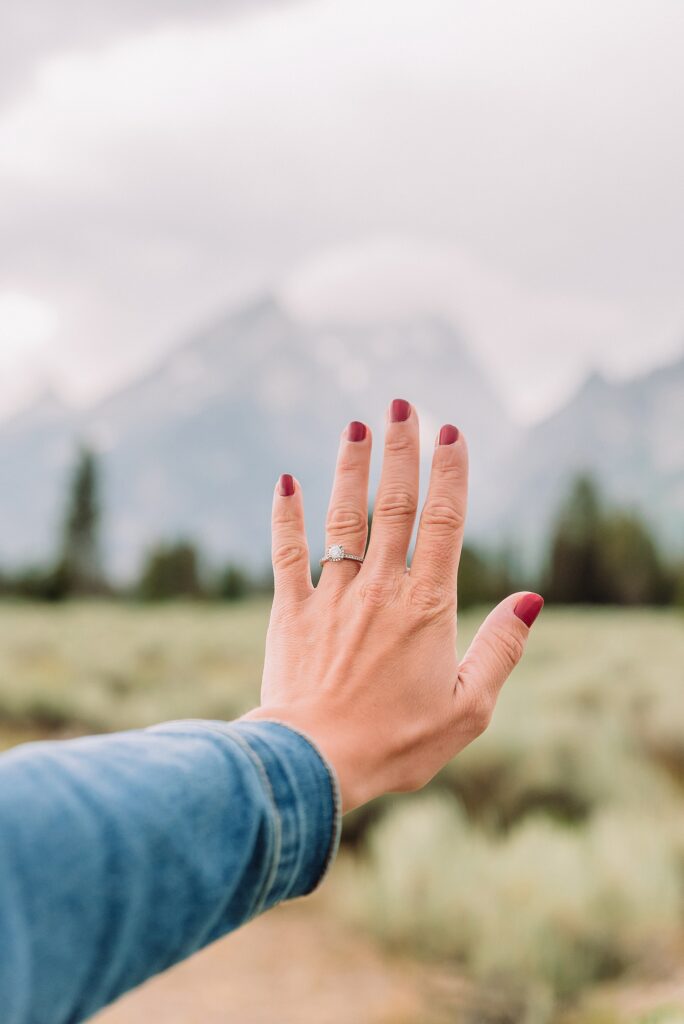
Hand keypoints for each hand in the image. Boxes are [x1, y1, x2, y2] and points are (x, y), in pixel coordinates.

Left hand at [244, 400, 542, 811]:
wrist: (315, 763)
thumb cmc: (397, 743)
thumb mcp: (470, 707)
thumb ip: (500, 648)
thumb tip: (531, 598)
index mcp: (428, 605)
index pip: (445, 522)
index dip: (450, 473)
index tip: (451, 432)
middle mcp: (381, 588)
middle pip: (394, 504)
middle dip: (400, 451)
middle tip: (402, 404)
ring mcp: (332, 595)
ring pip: (343, 517)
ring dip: (350, 468)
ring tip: (356, 426)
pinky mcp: (291, 611)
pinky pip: (290, 552)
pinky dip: (287, 516)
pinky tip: (287, 482)